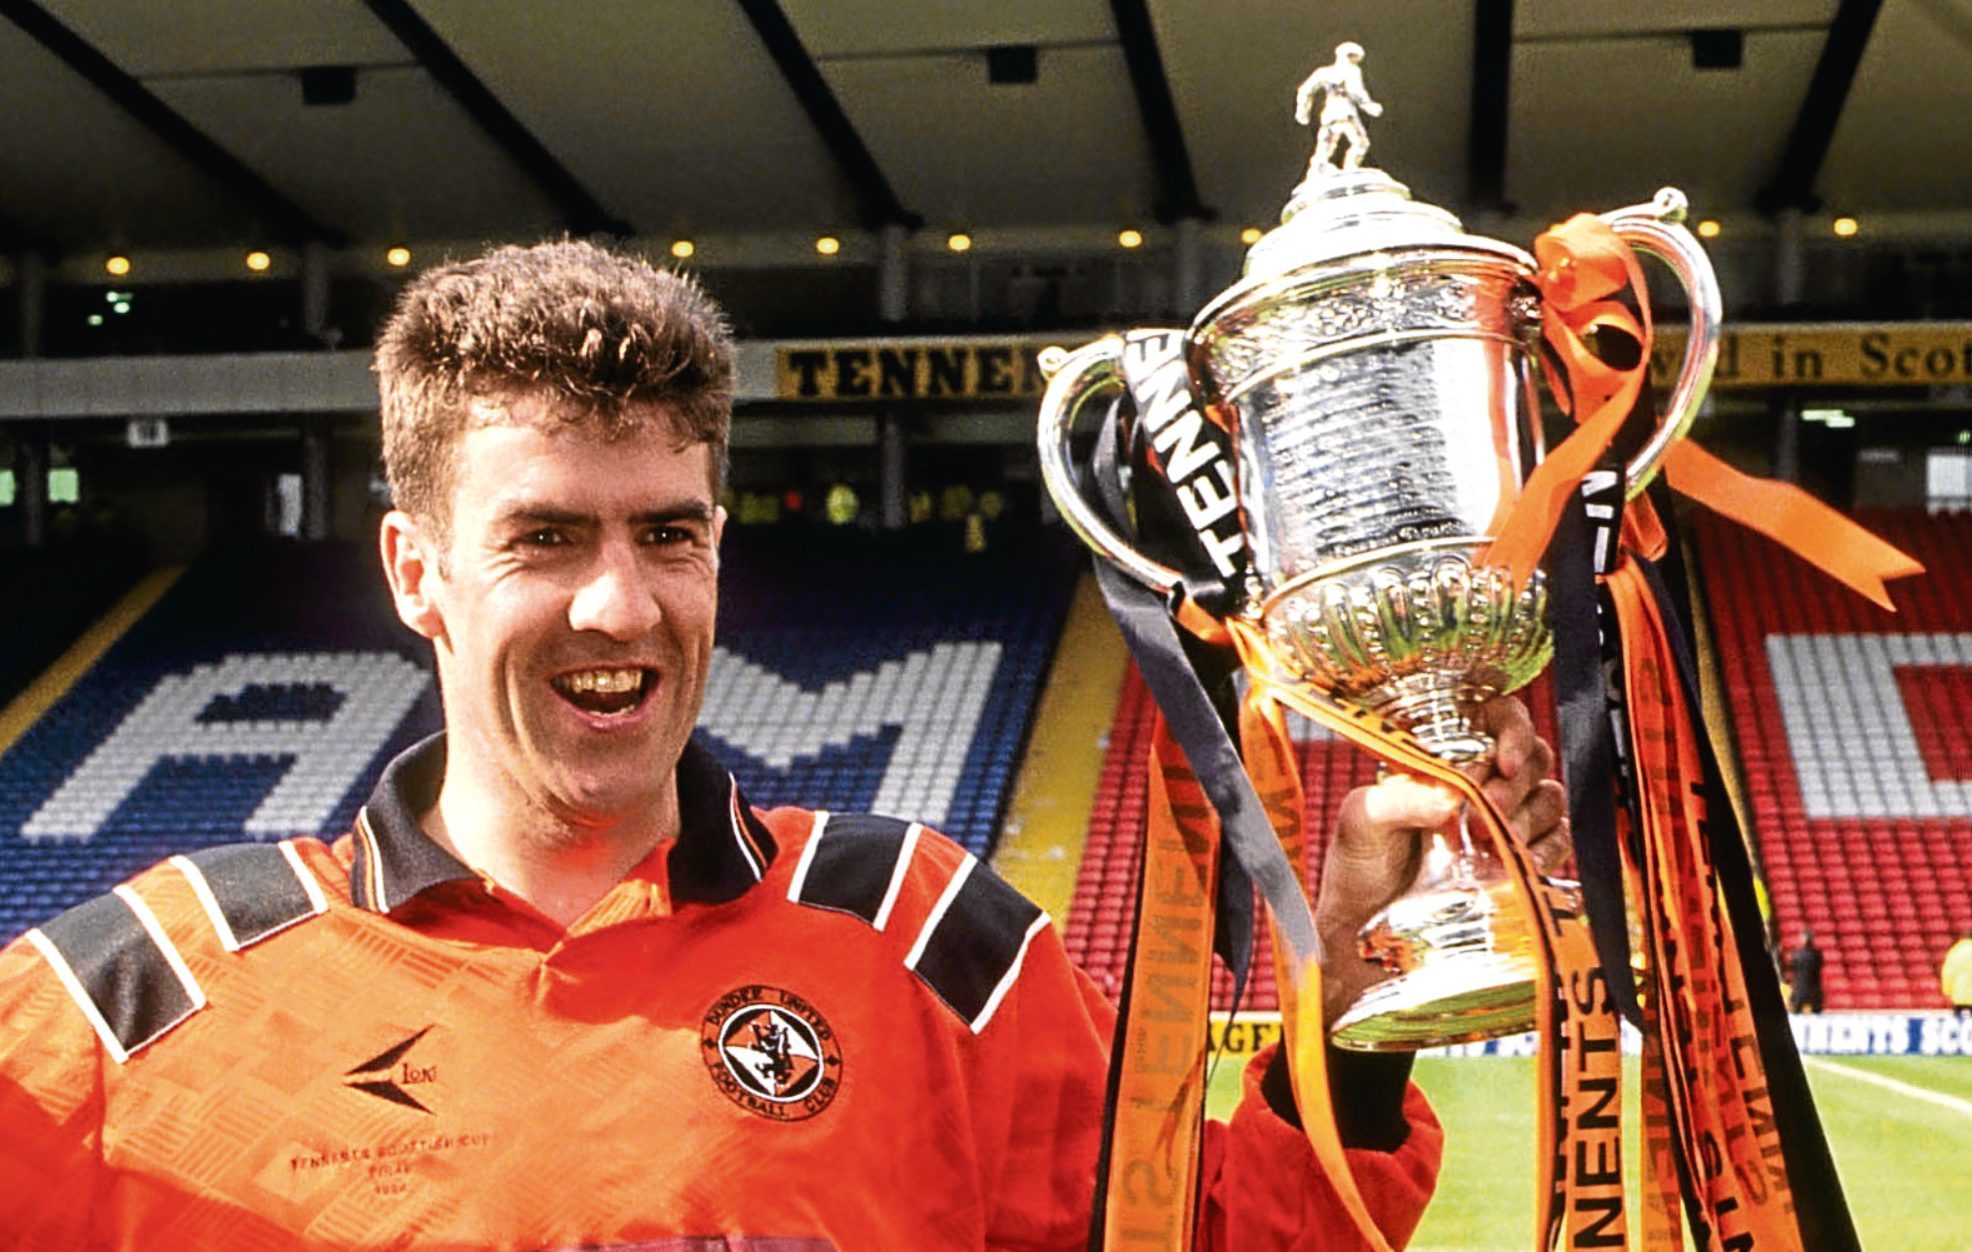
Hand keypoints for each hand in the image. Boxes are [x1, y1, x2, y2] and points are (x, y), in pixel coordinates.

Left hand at [1314, 696, 1568, 1027]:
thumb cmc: (1360, 869)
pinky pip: (1557, 843)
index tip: (1502, 760)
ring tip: (1488, 843)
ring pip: (1548, 798)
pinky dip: (1546, 850)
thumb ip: (1401, 799)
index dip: (1511, 728)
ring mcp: (1505, 821)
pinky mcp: (1522, 861)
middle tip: (1485, 812)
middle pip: (1531, 757)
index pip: (1495, 716)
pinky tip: (1520, 863)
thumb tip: (1449, 794)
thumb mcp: (1364, 822)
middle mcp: (1480, 782)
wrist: (1368, 936)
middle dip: (1515, 781)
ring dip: (1528, 817)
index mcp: (1443, 756)